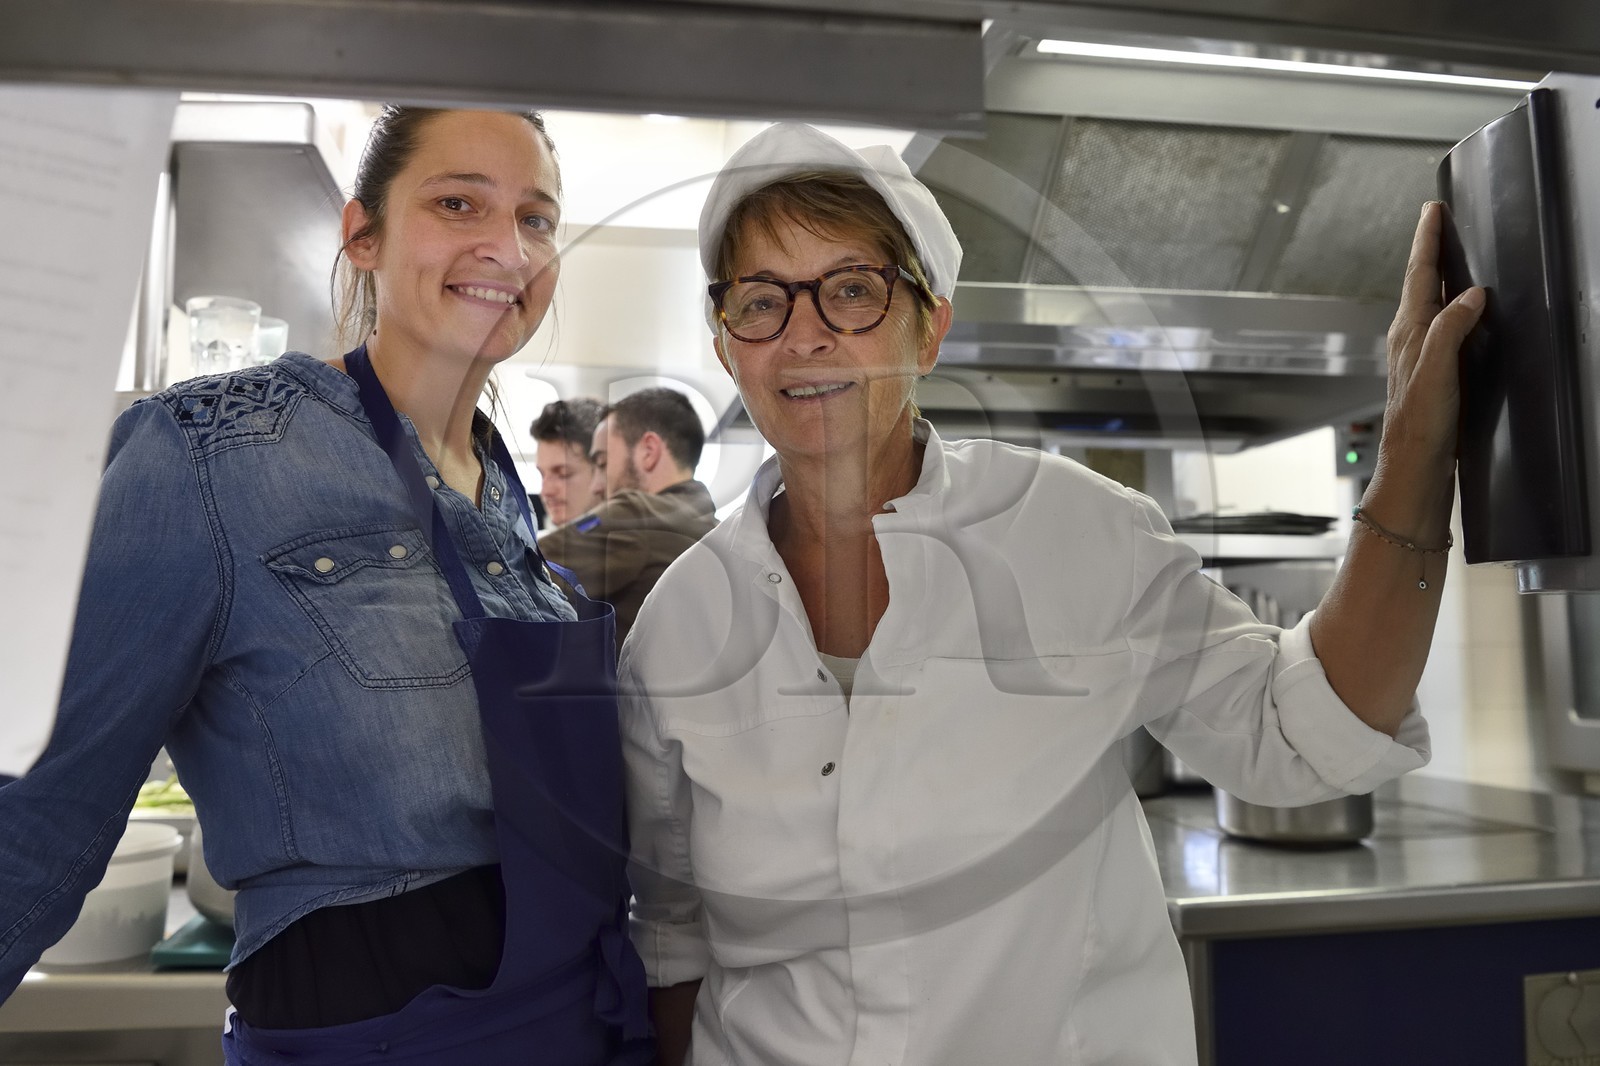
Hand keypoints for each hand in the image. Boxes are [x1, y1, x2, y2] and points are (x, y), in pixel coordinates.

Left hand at [1380, 201, 1485, 464]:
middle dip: (1431, 250)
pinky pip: (1444, 327)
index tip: (1432, 210)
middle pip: (1422, 283)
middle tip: (1439, 220)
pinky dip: (1453, 308)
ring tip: (1451, 253)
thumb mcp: (1436, 371)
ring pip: (1432, 304)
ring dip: (1441, 276)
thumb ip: (1450, 329)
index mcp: (1409, 332)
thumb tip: (1471, 293)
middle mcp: (1411, 339)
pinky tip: (1465, 313)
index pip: (1419, 274)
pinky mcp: (1434, 373)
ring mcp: (1421, 356)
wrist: (1415, 469)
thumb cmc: (1419, 426)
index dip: (1427, 240)